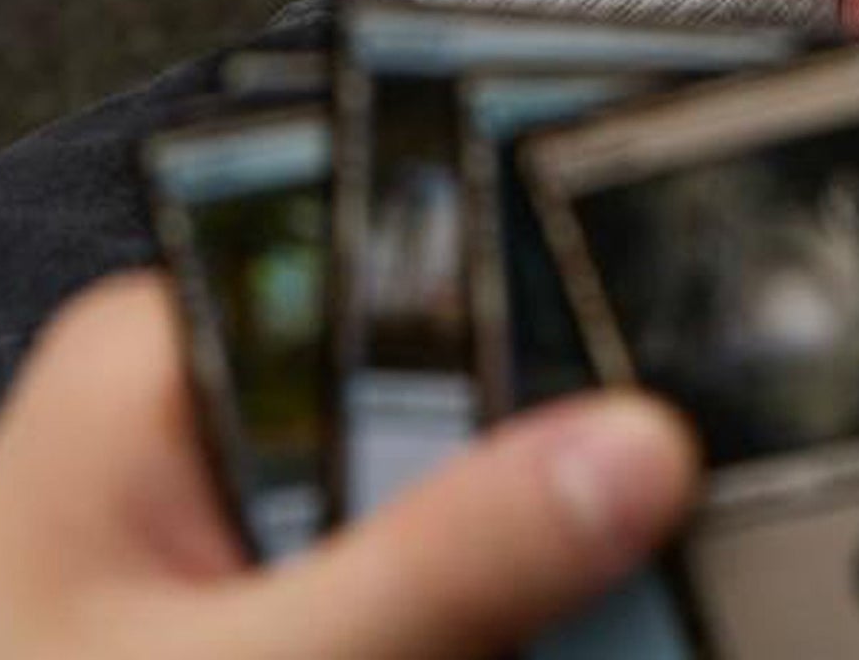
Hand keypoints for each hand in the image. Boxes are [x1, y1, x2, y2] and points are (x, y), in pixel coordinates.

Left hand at [0, 272, 696, 659]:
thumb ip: (434, 567)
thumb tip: (633, 450)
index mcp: (167, 355)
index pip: (403, 238)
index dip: (556, 258)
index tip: (691, 315)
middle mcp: (213, 406)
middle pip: (461, 377)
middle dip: (572, 448)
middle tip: (690, 503)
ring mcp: (250, 516)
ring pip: (466, 491)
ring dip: (542, 556)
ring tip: (631, 597)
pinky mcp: (280, 608)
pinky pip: (429, 583)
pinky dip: (488, 623)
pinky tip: (561, 636)